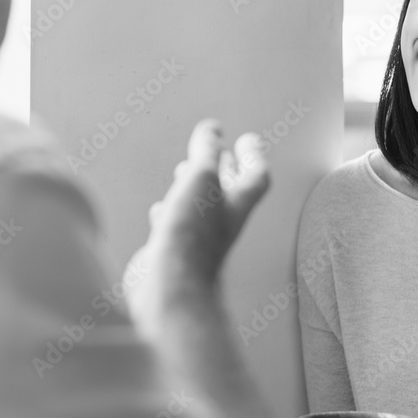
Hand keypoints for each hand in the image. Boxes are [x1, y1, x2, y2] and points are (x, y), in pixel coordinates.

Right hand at [126, 119, 269, 310]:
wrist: (169, 287)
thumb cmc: (190, 236)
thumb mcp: (201, 180)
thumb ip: (207, 152)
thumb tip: (213, 130)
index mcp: (236, 206)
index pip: (256, 176)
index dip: (254, 156)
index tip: (247, 139)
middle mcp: (221, 225)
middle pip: (230, 193)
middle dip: (224, 170)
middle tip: (222, 154)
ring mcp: (198, 241)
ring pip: (201, 209)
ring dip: (195, 189)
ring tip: (185, 172)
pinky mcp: (174, 253)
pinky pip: (176, 227)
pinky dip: (170, 212)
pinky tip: (160, 209)